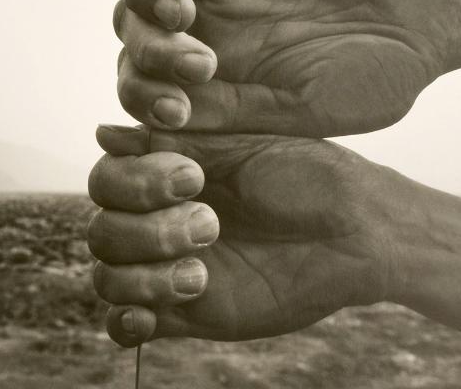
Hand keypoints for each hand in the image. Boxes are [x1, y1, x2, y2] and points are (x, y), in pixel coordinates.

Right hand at [86, 124, 400, 345]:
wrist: (358, 232)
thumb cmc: (308, 176)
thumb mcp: (243, 148)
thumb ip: (176, 142)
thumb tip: (104, 133)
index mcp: (167, 178)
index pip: (106, 182)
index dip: (134, 182)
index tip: (192, 177)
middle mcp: (160, 221)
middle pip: (102, 232)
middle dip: (147, 230)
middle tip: (210, 224)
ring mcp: (169, 269)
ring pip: (109, 278)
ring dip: (143, 276)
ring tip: (200, 273)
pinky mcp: (188, 314)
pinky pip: (127, 326)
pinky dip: (126, 322)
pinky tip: (151, 313)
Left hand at [115, 0, 460, 136]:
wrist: (431, 22)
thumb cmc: (377, 78)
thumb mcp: (306, 110)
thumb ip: (236, 112)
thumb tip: (164, 125)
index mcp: (219, 77)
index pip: (148, 81)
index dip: (143, 94)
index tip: (173, 109)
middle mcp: (213, 28)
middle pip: (138, 28)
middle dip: (145, 46)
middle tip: (193, 60)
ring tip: (177, 9)